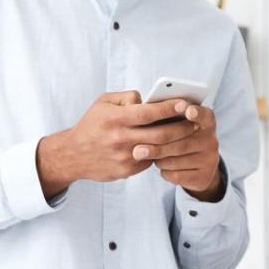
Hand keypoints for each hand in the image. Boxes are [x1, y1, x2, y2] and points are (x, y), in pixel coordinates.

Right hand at [35, 91, 188, 196]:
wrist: (73, 155)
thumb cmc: (92, 124)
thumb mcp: (103, 102)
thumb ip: (127, 97)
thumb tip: (148, 99)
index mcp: (115, 119)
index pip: (148, 113)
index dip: (169, 108)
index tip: (185, 104)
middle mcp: (120, 139)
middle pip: (160, 134)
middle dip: (182, 127)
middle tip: (195, 121)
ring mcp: (124, 157)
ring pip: (159, 149)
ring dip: (177, 141)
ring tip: (188, 132)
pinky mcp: (127, 171)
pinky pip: (150, 160)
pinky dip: (162, 152)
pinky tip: (171, 145)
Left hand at [130, 99, 223, 199]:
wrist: (196, 167)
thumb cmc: (179, 137)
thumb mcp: (177, 124)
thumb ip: (165, 117)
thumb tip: (142, 118)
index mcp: (206, 121)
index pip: (204, 115)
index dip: (197, 113)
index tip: (188, 111)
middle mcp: (211, 140)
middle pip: (182, 143)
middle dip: (157, 147)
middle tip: (137, 150)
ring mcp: (210, 159)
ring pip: (176, 161)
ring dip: (158, 160)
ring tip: (150, 156)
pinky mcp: (204, 176)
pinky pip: (177, 175)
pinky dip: (164, 171)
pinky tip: (163, 166)